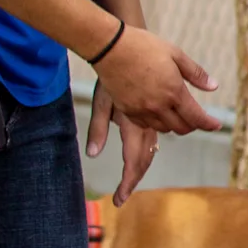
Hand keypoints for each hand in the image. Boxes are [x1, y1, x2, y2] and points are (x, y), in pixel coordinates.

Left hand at [86, 81, 160, 206]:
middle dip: (133, 178)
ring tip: (127, 182)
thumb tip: (92, 154)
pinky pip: (155, 133)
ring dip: (140, 166)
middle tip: (121, 197)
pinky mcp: (151, 108)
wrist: (125, 47)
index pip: (135, 159)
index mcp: (132, 124)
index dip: (129, 180)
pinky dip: (147, 149)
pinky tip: (142, 154)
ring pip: (151, 149)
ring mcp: (150, 116)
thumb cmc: (111, 74)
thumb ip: (97, 129)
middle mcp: (145, 123)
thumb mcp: (100, 102)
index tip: (119, 200)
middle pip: (144, 158)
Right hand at [89, 25, 222, 135]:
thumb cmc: (144, 47)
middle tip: (197, 118)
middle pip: (181, 128)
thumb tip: (214, 86)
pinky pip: (145, 125)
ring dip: (174, 125)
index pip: (196, 117)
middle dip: (192, 125)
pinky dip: (155, 123)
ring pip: (163, 129)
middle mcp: (158, 105)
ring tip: (178, 114)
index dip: (208, 124)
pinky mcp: (126, 110)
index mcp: (174, 92)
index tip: (216, 125)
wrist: (110, 47)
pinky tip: (158, 112)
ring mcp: (141, 110)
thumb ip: (196, 74)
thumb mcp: (176, 55)